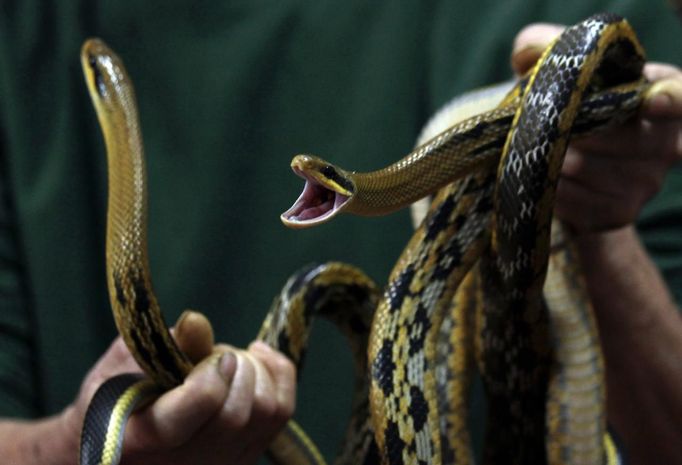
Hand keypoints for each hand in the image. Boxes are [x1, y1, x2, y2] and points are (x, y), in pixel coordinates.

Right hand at [62, 311, 295, 464]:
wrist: (122, 438)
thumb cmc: (114, 393)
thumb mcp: (122, 363)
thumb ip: (159, 345)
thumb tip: (197, 322)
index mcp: (137, 440)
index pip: (188, 416)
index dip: (210, 376)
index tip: (211, 355)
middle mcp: (184, 464)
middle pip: (236, 414)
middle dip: (234, 365)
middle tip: (213, 354)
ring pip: (267, 410)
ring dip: (254, 369)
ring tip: (226, 360)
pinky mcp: (245, 456)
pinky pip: (283, 410)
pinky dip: (277, 372)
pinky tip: (255, 356)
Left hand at [511, 23, 681, 233]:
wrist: (560, 165)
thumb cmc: (565, 106)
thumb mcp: (557, 69)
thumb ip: (543, 45)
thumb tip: (526, 52)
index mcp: (662, 94)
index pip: (679, 98)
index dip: (670, 100)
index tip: (654, 100)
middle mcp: (665, 143)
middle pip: (614, 137)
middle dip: (568, 130)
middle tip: (543, 125)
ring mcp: (645, 183)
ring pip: (582, 168)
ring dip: (549, 159)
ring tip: (539, 150)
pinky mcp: (617, 213)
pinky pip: (570, 200)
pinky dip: (545, 187)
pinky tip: (541, 177)